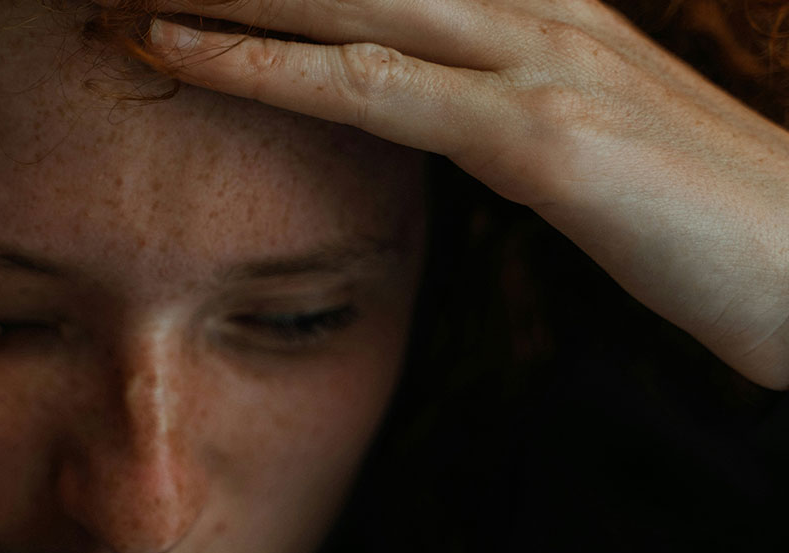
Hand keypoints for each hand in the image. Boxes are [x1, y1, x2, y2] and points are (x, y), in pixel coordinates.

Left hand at [136, 0, 788, 388]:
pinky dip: (259, 61)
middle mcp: (531, 4)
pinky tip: (175, 47)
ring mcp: (537, 58)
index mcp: (534, 4)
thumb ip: (493, 99)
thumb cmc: (695, 213)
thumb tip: (413, 99)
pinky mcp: (542, 134)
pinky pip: (370, 87)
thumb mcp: (577, 134)